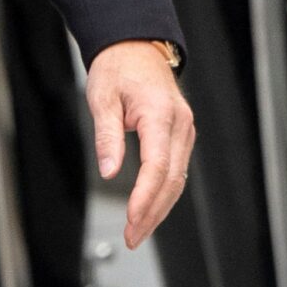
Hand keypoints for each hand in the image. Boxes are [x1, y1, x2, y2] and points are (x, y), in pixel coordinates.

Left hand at [87, 42, 193, 250]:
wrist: (136, 49)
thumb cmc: (118, 69)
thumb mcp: (102, 98)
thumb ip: (107, 136)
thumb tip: (109, 170)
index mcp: (160, 114)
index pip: (158, 165)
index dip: (144, 196)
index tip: (132, 219)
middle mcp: (180, 125)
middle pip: (171, 180)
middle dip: (151, 212)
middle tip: (132, 237)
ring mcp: (184, 132)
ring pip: (176, 180)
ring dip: (158, 209)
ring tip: (138, 232)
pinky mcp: (181, 137)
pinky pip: (175, 171)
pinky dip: (163, 194)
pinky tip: (149, 211)